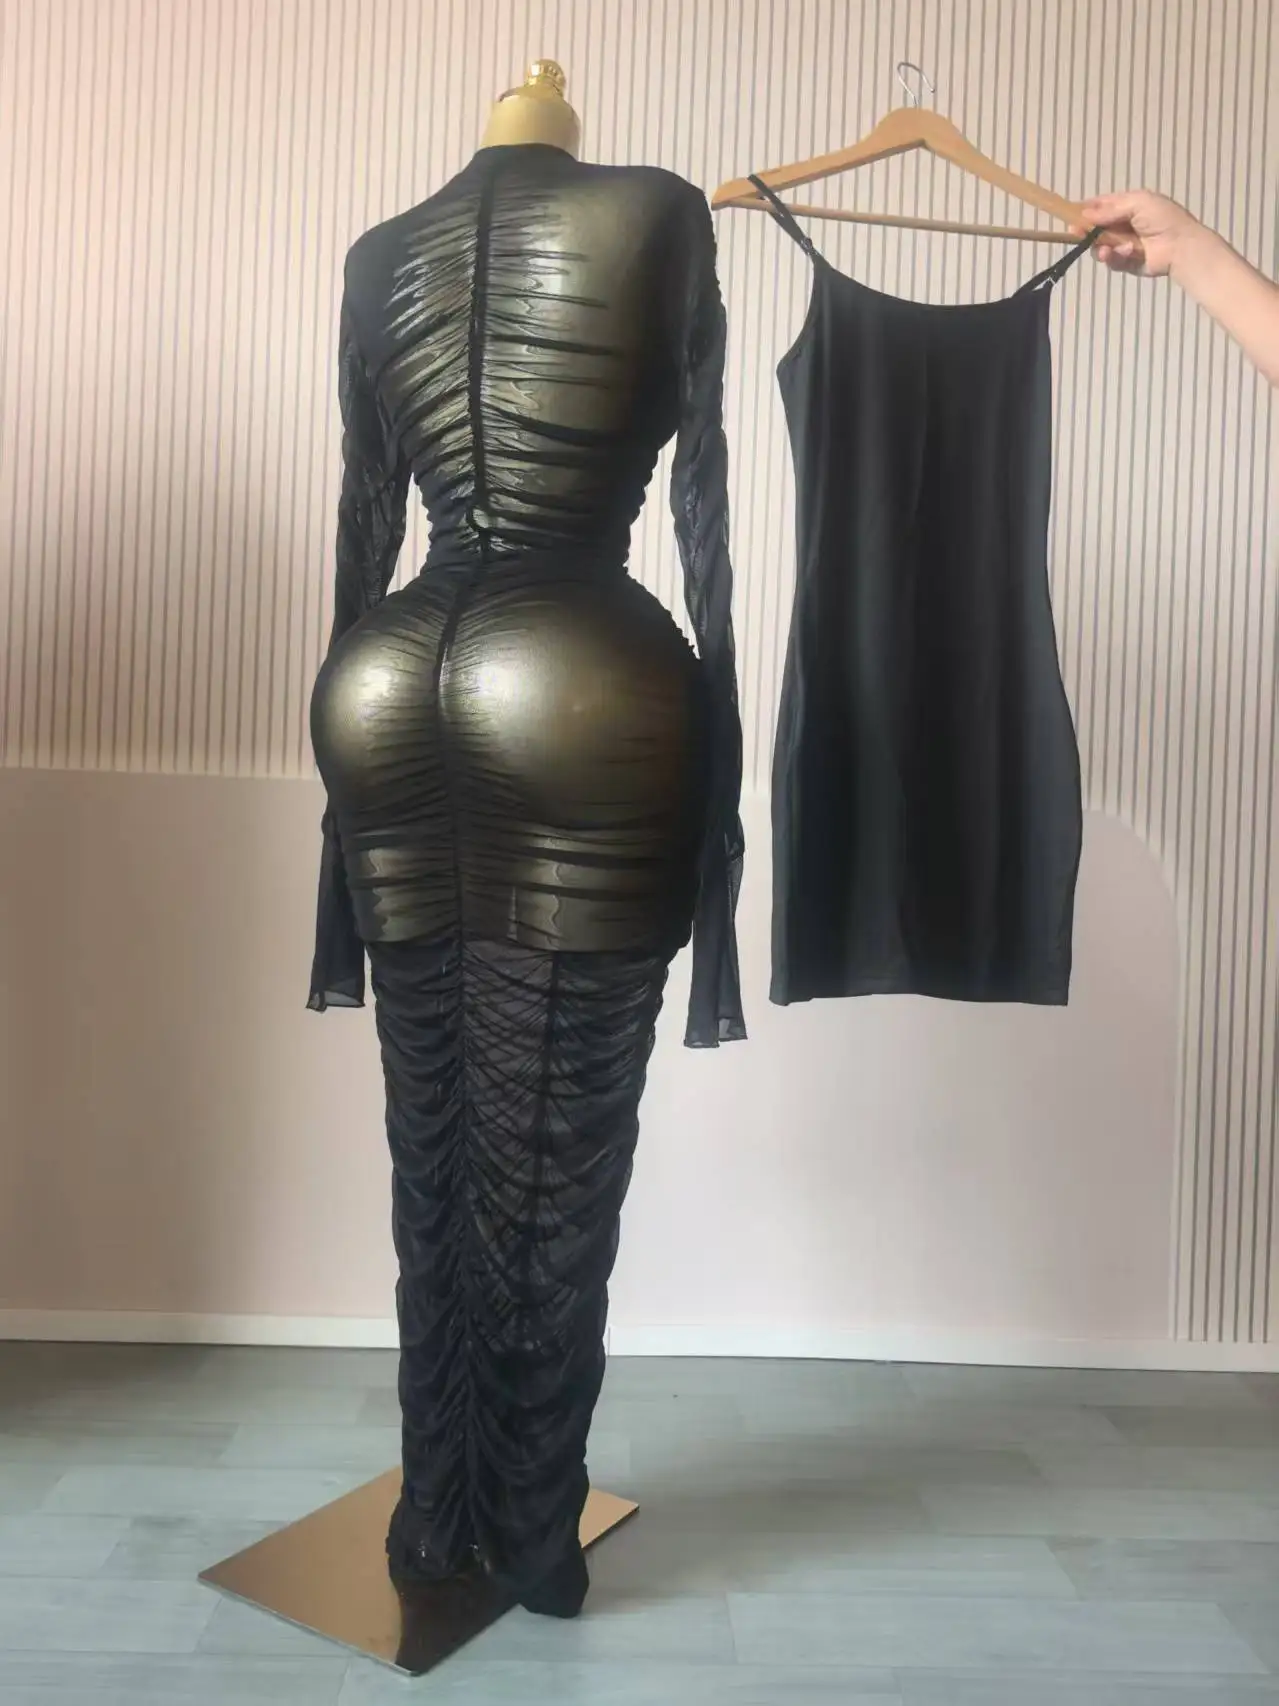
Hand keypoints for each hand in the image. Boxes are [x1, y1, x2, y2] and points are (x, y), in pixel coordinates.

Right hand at [1074, 190, 1201, 278]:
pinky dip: (1115, 257)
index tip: (1071, 214)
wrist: (1181, 245)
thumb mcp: (1138, 202)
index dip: (1085, 209)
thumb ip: (1110, 208)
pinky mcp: (1125, 262)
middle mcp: (1123, 225)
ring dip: (1100, 247)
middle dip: (1085, 230)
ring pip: (1099, 246)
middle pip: (1095, 228)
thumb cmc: (1163, 218)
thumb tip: (1085, 214)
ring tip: (1106, 249)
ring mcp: (1122, 245)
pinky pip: (1111, 261)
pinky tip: (1126, 252)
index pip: (1101, 206)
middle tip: (1076, 233)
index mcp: (1127, 206)